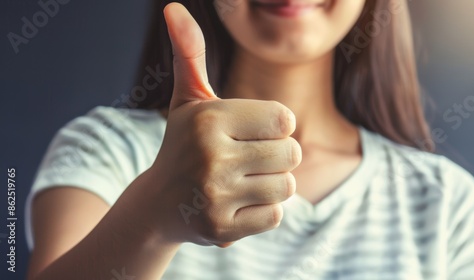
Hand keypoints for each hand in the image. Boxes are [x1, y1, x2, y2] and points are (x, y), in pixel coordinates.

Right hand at [150, 3, 301, 247]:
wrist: (159, 204)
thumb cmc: (183, 145)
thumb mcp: (188, 100)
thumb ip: (190, 54)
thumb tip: (173, 8)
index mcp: (208, 118)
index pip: (286, 119)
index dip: (276, 126)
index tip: (251, 132)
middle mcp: (209, 156)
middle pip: (292, 153)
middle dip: (277, 156)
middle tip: (248, 159)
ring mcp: (214, 196)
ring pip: (287, 186)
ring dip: (272, 183)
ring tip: (241, 181)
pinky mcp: (220, 229)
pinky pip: (275, 216)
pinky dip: (263, 211)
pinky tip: (237, 204)